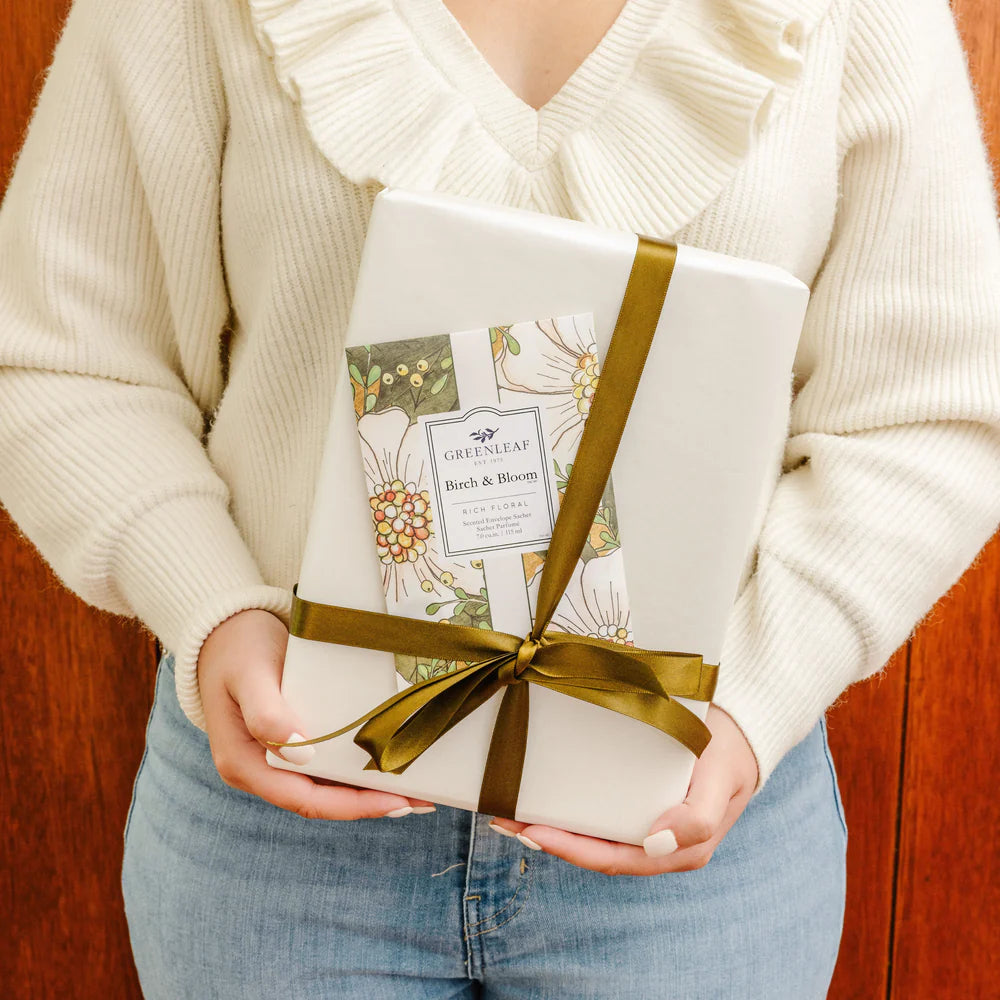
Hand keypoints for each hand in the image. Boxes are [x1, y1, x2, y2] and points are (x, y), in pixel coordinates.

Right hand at [197, 608, 434, 820]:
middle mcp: (260, 769)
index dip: (353, 806)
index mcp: (244, 764)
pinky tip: (388, 761)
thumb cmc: (236, 647)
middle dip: (371, 802)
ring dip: (369, 787)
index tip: (396, 801)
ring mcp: (275, 756)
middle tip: (422, 798)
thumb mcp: (249, 673)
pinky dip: (358, 766)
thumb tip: (301, 754)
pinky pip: (328, 762)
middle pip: (322, 798)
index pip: (306, 799)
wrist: (224, 626)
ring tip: (416, 785)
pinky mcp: (291, 739)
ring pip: (328, 784)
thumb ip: (267, 712)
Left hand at [489, 703, 759, 874]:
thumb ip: (698, 817)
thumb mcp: (721, 779)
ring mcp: (647, 823)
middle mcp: (658, 843)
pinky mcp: (638, 801)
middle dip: (547, 838)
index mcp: (679, 849)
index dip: (569, 850)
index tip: (531, 831)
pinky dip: (568, 808)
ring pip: (592, 835)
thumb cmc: (731, 754)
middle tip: (504, 819)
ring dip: (550, 825)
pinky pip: (599, 813)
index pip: (613, 859)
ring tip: (509, 809)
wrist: (745, 728)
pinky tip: (542, 795)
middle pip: (594, 851)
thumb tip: (656, 841)